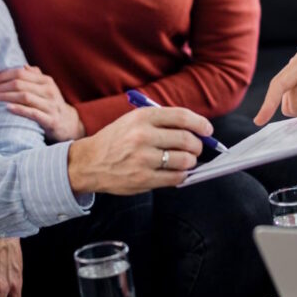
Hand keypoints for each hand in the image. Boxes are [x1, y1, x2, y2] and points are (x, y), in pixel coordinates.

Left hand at [0, 65, 84, 140]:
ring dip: (4, 97)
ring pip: (24, 96)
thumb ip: (35, 76)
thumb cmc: (51, 105)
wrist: (69, 124)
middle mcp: (48, 91)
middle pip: (19, 84)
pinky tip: (7, 108)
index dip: (2, 75)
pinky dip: (19, 109)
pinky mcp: (50, 120)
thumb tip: (23, 66)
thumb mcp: (46, 88)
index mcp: (46, 81)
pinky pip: (32, 113)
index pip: (20, 73)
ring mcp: (50, 105)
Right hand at [67, 107, 211, 193]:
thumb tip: (194, 129)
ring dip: (191, 161)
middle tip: (196, 148)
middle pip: (187, 140)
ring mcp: (144, 159)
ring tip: (185, 160)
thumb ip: (161, 121)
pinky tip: (176, 171)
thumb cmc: (115, 140)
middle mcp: (143, 136)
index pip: (182, 117)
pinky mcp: (144, 178)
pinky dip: (182, 175)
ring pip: (185, 160)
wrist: (89, 162)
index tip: (207, 129)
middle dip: (198, 145)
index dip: (200, 123)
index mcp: (142, 117)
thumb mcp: (133, 120)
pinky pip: (176, 177)